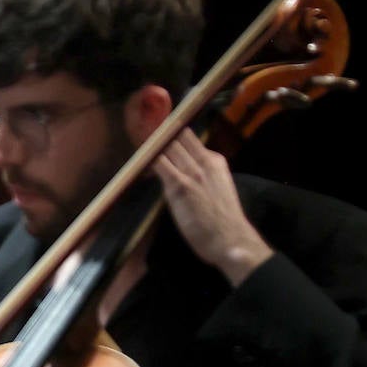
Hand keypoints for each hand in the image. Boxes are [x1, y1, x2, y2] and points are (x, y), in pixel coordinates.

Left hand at [152, 130, 272, 286]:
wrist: (230, 239)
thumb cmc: (222, 220)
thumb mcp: (217, 188)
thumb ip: (201, 175)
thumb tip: (179, 170)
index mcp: (214, 161)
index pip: (189, 136)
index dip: (169, 130)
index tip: (154, 128)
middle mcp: (204, 161)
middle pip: (176, 136)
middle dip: (157, 131)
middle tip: (139, 127)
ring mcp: (192, 172)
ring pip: (167, 146)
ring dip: (150, 142)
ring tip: (135, 137)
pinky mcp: (180, 185)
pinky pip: (159, 163)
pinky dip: (147, 158)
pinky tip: (138, 158)